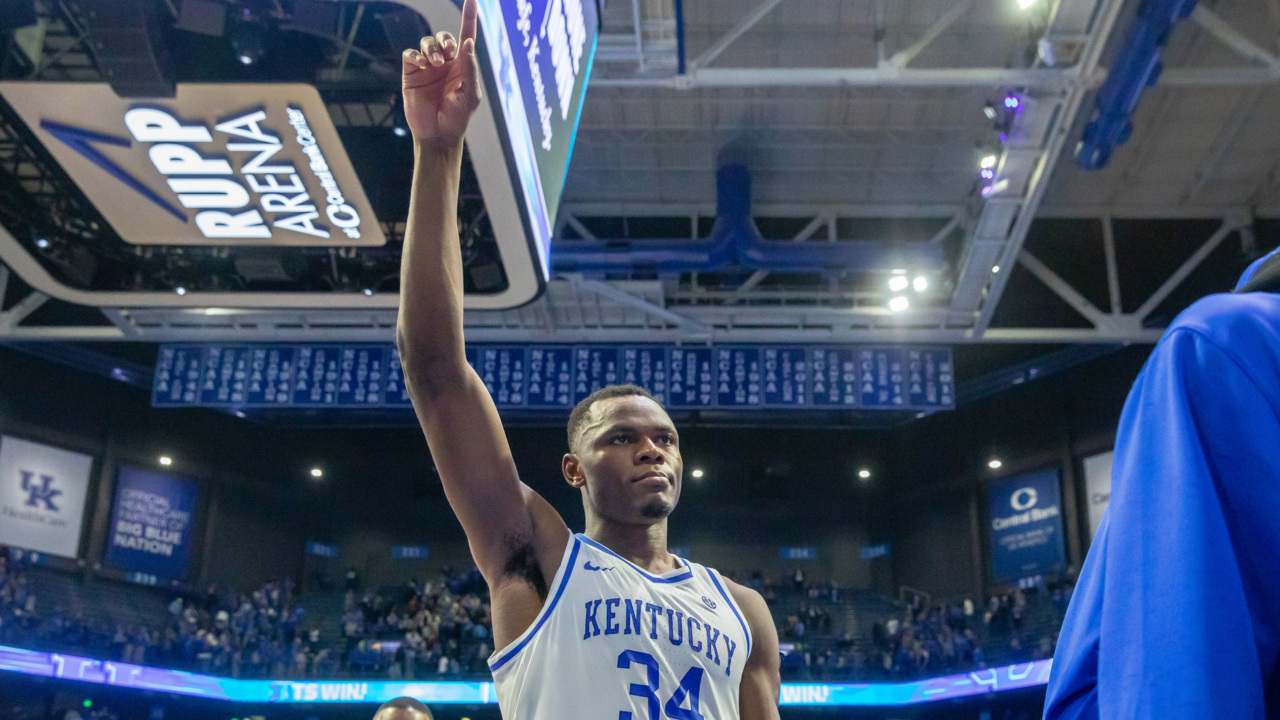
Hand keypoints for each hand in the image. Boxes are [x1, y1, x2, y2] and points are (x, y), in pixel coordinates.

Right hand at [401, 0, 481, 151]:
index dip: (469, 17)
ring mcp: (427, 67)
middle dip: (445, 40)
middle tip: (448, 52)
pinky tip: (421, 64)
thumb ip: (470, 68)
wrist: (437, 136)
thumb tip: (468, 42)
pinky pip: (410, 54)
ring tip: (434, 63)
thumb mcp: (470, 95)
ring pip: (426, 42)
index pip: (466, 36)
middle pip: (444, 37)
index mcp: (463, 65)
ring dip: (431, 48)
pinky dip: (415, 54)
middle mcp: (445, 63)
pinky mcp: (411, 73)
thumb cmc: (457, 118)